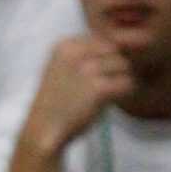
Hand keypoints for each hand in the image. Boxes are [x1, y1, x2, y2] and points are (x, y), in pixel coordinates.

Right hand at [20, 34, 134, 157]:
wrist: (43, 130)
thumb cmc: (54, 102)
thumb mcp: (61, 68)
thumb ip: (83, 54)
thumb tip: (118, 47)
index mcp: (65, 45)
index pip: (101, 41)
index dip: (103, 59)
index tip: (92, 77)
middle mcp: (76, 52)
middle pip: (114, 51)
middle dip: (114, 68)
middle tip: (103, 86)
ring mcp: (88, 70)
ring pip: (124, 66)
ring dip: (120, 80)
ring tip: (107, 94)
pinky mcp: (98, 88)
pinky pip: (126, 83)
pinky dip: (124, 93)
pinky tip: (111, 100)